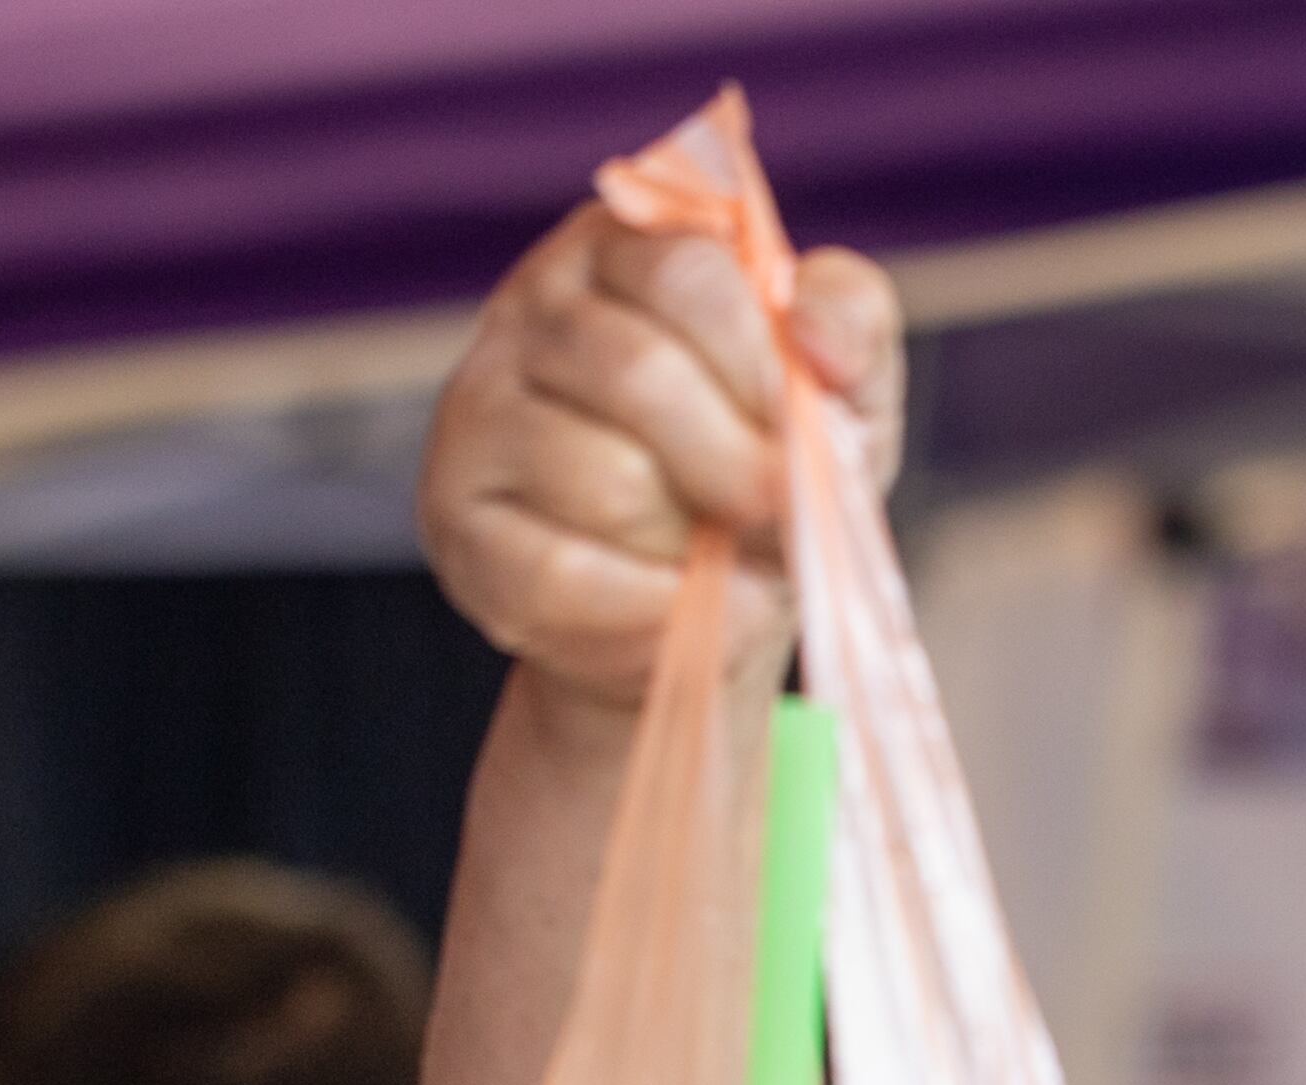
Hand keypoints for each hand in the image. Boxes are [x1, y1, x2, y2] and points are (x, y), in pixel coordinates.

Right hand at [417, 201, 902, 708]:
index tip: (804, 431)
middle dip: (737, 463)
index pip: (686, 272)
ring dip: (690, 541)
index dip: (760, 366)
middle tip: (777, 511)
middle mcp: (531, 310)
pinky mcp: (455, 518)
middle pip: (636, 372)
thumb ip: (849, 319)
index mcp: (624, 251)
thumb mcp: (839, 388)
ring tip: (717, 556)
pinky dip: (649, 611)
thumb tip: (816, 333)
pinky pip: (558, 574)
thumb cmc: (768, 470)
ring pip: (601, 478)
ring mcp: (477, 410)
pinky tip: (692, 612)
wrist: (703, 601)